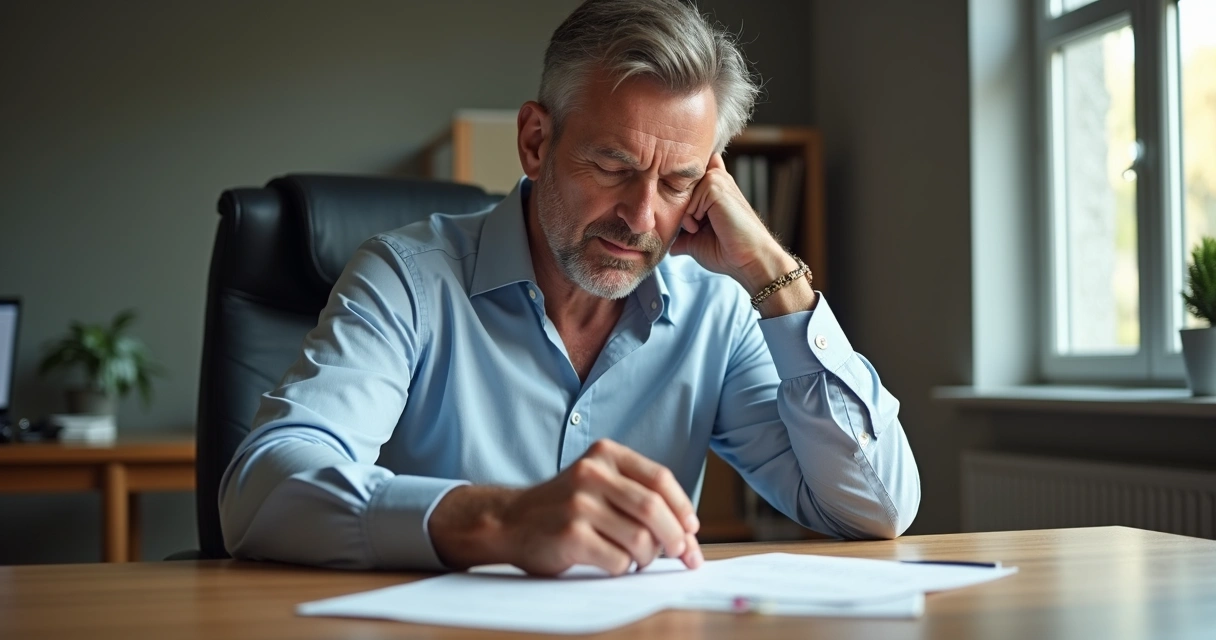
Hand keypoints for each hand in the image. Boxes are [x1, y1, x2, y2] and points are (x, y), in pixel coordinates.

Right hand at [429, 439, 702, 575]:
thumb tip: (689, 531)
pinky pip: (618, 560)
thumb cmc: (564, 507)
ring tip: (639, 559)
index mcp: (604, 454)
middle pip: (654, 508)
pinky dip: (622, 568)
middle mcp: (591, 473)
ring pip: (639, 538)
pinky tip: (612, 563)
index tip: (692, 528)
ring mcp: (579, 504)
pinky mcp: (571, 535)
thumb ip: (637, 495)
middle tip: (680, 553)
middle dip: (675, 536)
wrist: (509, 521)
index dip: (682, 507)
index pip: (660, 478)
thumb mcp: (597, 483)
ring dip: (647, 557)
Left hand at [672, 153, 815, 315]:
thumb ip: (681, 235)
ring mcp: (717, 180)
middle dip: (681, 213)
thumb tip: (666, 243)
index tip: (688, 215)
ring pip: (681, 196)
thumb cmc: (727, 252)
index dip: (680, 192)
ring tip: (707, 227)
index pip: (686, 178)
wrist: (748, 260)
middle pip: (676, 190)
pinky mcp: (716, 186)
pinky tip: (712, 224)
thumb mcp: (696, 241)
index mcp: (713, 188)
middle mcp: (716, 179)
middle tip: (702, 227)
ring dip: (688, 217)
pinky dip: (693, 218)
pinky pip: (689, 201)